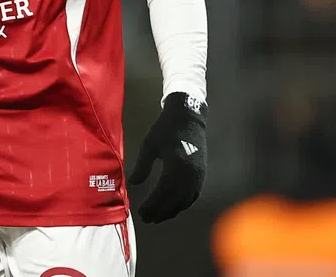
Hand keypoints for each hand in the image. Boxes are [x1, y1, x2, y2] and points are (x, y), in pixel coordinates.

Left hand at [128, 92, 206, 222]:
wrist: (189, 117)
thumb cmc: (165, 129)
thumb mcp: (149, 144)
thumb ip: (143, 165)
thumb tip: (134, 183)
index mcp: (177, 165)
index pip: (164, 192)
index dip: (153, 205)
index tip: (140, 213)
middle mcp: (190, 173)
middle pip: (175, 200)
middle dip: (160, 211)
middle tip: (146, 219)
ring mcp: (198, 175)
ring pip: (185, 200)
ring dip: (171, 211)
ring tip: (157, 218)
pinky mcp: (201, 174)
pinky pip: (193, 195)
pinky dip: (182, 204)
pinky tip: (172, 209)